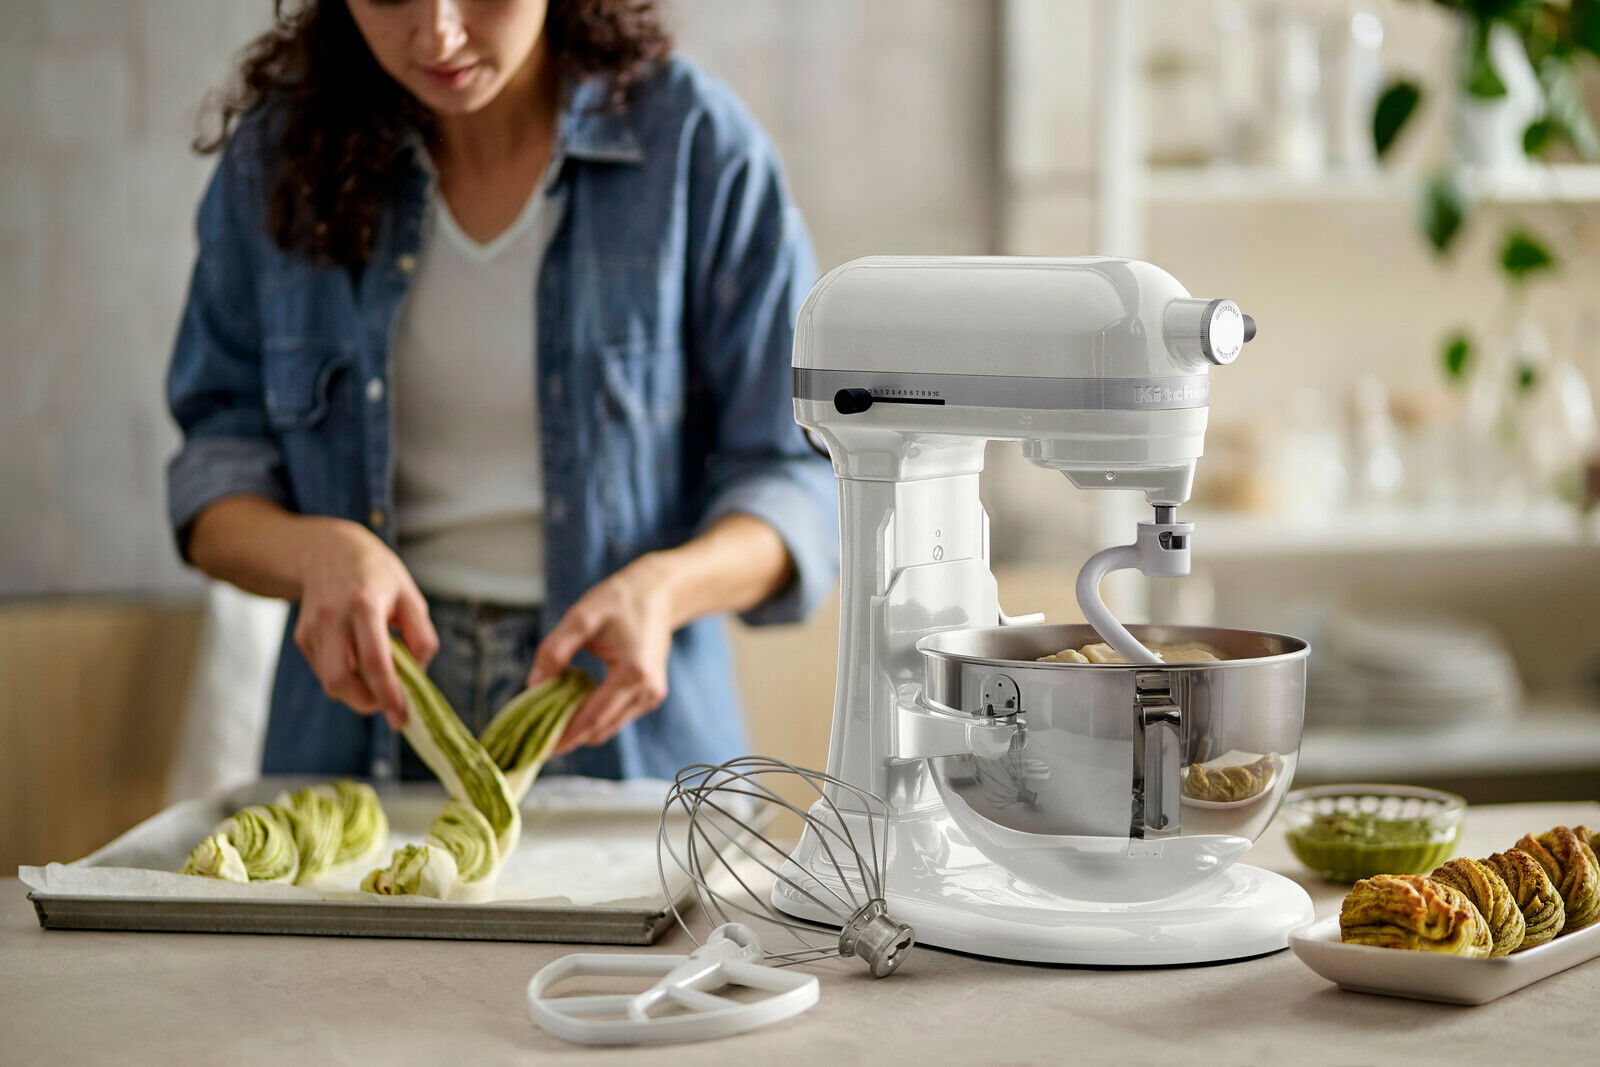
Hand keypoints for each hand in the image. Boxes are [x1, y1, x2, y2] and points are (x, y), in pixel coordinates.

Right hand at [292, 518, 438, 730]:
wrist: (329, 550)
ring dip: (356, 693)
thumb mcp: (411, 596)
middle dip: (366, 703)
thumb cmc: (378, 575)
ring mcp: (312, 628)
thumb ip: (422, 636)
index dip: (388, 695)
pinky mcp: (301, 637)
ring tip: (376, 678)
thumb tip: (417, 675)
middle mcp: (332, 617)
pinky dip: (344, 677)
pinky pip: (323, 671)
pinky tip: (357, 658)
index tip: (401, 719)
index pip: (375, 661)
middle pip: (340, 681)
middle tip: (389, 703)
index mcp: (365, 604)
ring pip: (329, 682)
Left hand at [530, 554, 677, 754]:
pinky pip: (616, 716)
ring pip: (608, 727)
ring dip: (580, 727)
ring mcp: (652, 696)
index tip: (538, 750)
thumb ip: (554, 651)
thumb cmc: (619, 600)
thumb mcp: (580, 618)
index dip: (564, 736)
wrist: (658, 593)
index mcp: (633, 674)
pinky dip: (593, 716)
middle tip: (534, 738)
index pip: (592, 718)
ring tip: (549, 720)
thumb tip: (533, 687)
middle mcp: (647, 692)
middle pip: (600, 729)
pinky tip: (573, 704)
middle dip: (568, 736)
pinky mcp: (650, 695)